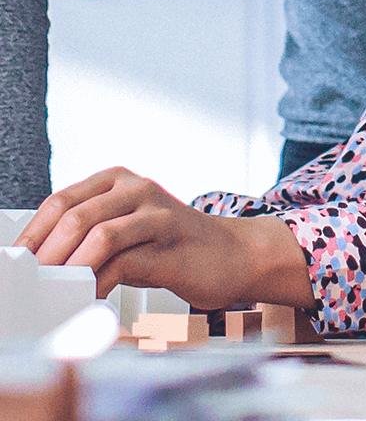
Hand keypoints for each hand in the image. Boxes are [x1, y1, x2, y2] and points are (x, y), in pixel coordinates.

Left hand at [14, 167, 314, 312]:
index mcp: (119, 180)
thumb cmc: (170, 247)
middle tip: (32, 284)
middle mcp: (137, 188)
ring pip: (99, 235)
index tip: (17, 265)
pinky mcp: (170, 244)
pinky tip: (89, 300)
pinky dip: (97, 286)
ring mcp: (156, 213)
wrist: (230, 255)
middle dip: (46, 256)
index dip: (32, 236)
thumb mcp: (124, 233)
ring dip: (69, 270)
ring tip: (55, 293)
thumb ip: (87, 238)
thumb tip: (38, 263)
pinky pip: (123, 263)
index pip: (60, 201)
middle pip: (76, 216)